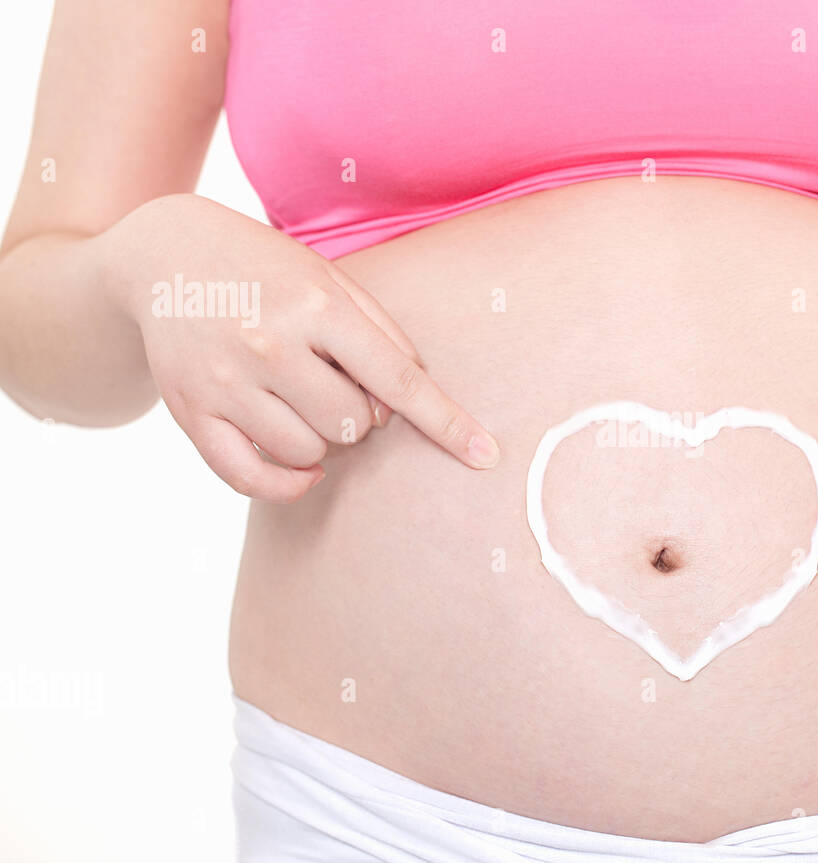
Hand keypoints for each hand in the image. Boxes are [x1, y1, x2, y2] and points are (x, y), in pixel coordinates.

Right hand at [105, 193, 499, 501]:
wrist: (164, 257)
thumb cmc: (268, 272)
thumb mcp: (330, 279)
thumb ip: (382, 335)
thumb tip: (415, 399)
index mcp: (316, 307)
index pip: (398, 381)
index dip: (448, 424)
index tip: (485, 456)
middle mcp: (269, 345)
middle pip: (354, 425)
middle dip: (362, 415)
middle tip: (337, 382)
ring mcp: (226, 383)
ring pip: (309, 452)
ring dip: (323, 439)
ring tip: (304, 399)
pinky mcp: (191, 412)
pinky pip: (251, 479)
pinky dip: (287, 483)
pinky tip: (303, 467)